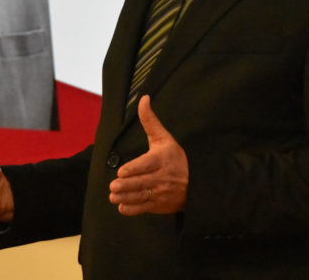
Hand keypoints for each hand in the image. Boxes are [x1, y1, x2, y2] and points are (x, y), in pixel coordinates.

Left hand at [108, 95, 187, 215]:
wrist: (195, 182)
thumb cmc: (174, 157)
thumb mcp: (164, 138)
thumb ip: (150, 120)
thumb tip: (143, 98)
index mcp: (162, 160)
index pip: (146, 165)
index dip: (134, 169)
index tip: (122, 172)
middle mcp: (162, 177)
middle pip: (141, 182)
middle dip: (126, 186)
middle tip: (113, 186)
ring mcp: (161, 193)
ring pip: (141, 196)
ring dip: (126, 198)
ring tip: (113, 196)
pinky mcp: (159, 205)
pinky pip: (144, 208)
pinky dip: (133, 209)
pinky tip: (122, 207)